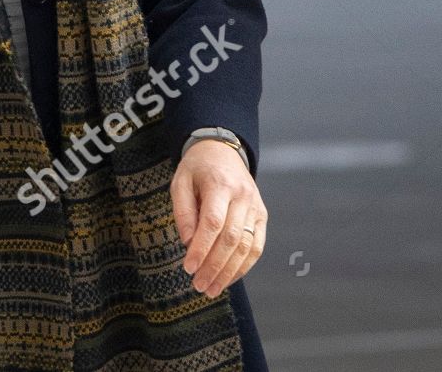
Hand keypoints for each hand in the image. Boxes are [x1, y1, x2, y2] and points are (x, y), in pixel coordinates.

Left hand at [170, 139, 266, 297]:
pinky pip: (257, 246)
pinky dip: (244, 266)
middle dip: (214, 266)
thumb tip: (188, 243)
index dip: (202, 248)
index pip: (213, 222)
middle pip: (231, 238)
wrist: (223, 151)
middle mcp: (243, 196)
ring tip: (211, 289)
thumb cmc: (197, 169)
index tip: (188, 268)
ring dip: (229, 272)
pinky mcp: (262, 216)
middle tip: (198, 286)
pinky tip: (228, 278)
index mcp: (220, 184)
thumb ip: (183, 211)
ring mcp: (256, 207)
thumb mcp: (180, 181)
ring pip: (247, 246)